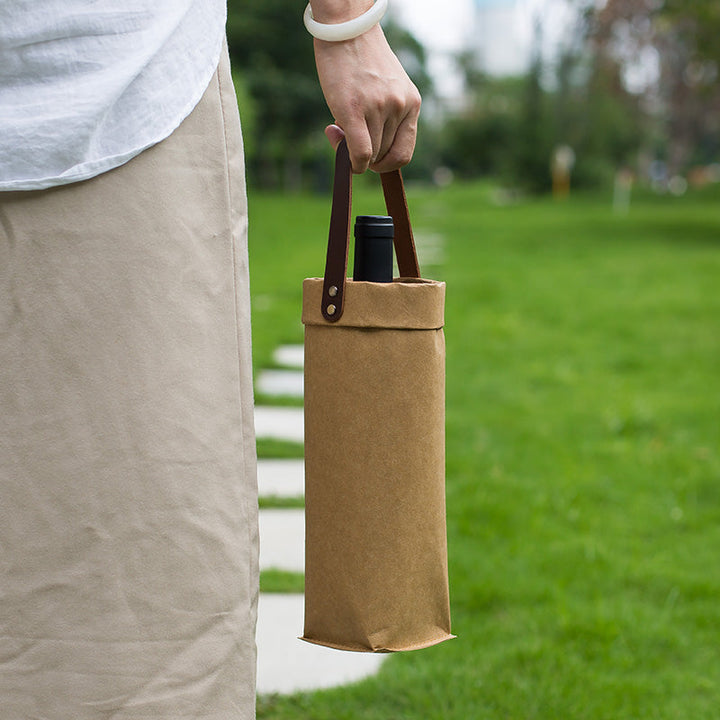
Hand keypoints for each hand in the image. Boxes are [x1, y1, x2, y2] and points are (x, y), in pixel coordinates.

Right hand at [313, 24, 420, 173]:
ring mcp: (379, 108)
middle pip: (383, 155)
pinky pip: (360, 153)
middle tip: (348, 136)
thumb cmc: (362, 60)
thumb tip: (362, 156)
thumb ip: (383, 118)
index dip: (386, 163)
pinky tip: (342, 151)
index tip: (372, 159)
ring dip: (352, 150)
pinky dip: (352, 163)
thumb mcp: (386, 88)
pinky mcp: (355, 110)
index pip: (404, 153)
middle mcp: (400, 106)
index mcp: (412, 103)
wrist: (347, 28)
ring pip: (370, 154)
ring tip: (340, 123)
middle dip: (365, 155)